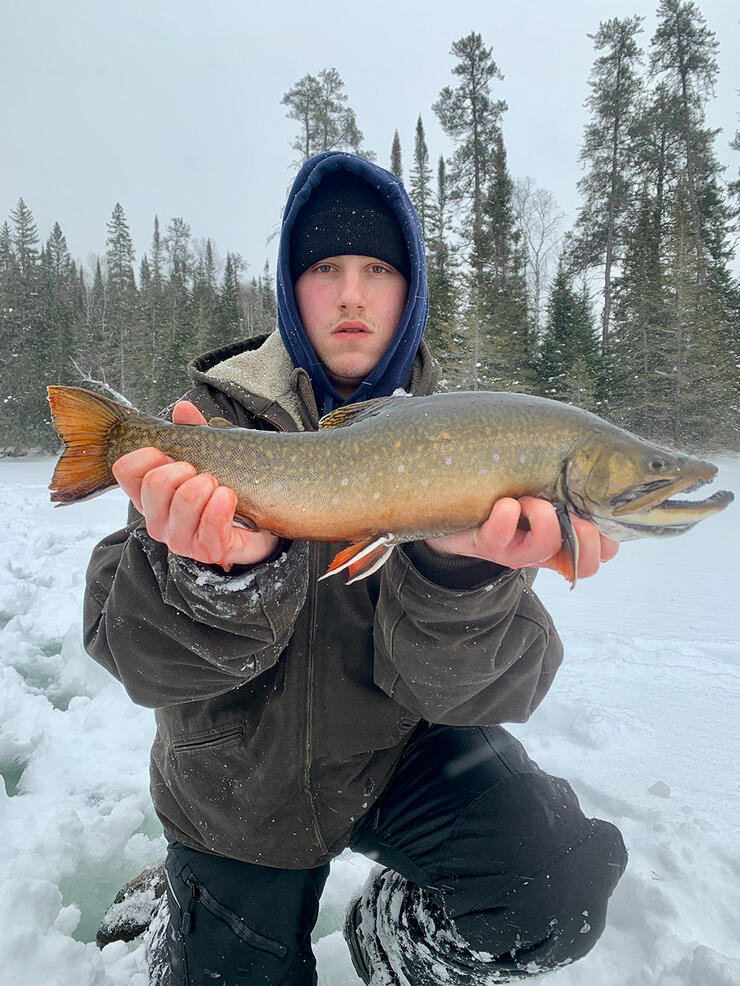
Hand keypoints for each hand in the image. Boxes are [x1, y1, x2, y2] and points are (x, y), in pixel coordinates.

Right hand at [112, 401, 279, 569]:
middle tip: (202, 473)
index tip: (169, 454)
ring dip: (204, 487)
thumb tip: (183, 409)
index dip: (147, 455)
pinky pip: (209, 527)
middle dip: (182, 470)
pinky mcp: (208, 551)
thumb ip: (195, 433)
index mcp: (151, 496)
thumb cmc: (224, 492)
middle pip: (154, 484)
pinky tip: (228, 497)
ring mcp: (181, 539)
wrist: (259, 527)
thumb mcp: (211, 458)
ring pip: (182, 503)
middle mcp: (159, 520)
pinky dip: (221, 507)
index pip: (125, 471)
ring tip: (218, 485)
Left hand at [425, 496, 617, 580]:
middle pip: (586, 565)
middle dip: (587, 535)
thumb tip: (597, 461)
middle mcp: (543, 552)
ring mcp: (515, 552)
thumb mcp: (543, 491)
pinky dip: (505, 517)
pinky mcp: (485, 545)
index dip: (611, 537)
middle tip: (572, 511)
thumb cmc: (504, 498)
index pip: (605, 552)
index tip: (600, 509)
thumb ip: (569, 484)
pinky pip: (499, 537)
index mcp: (563, 540)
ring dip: (543, 516)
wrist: (452, 514)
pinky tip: (505, 503)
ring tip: (528, 499)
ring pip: (545, 547)